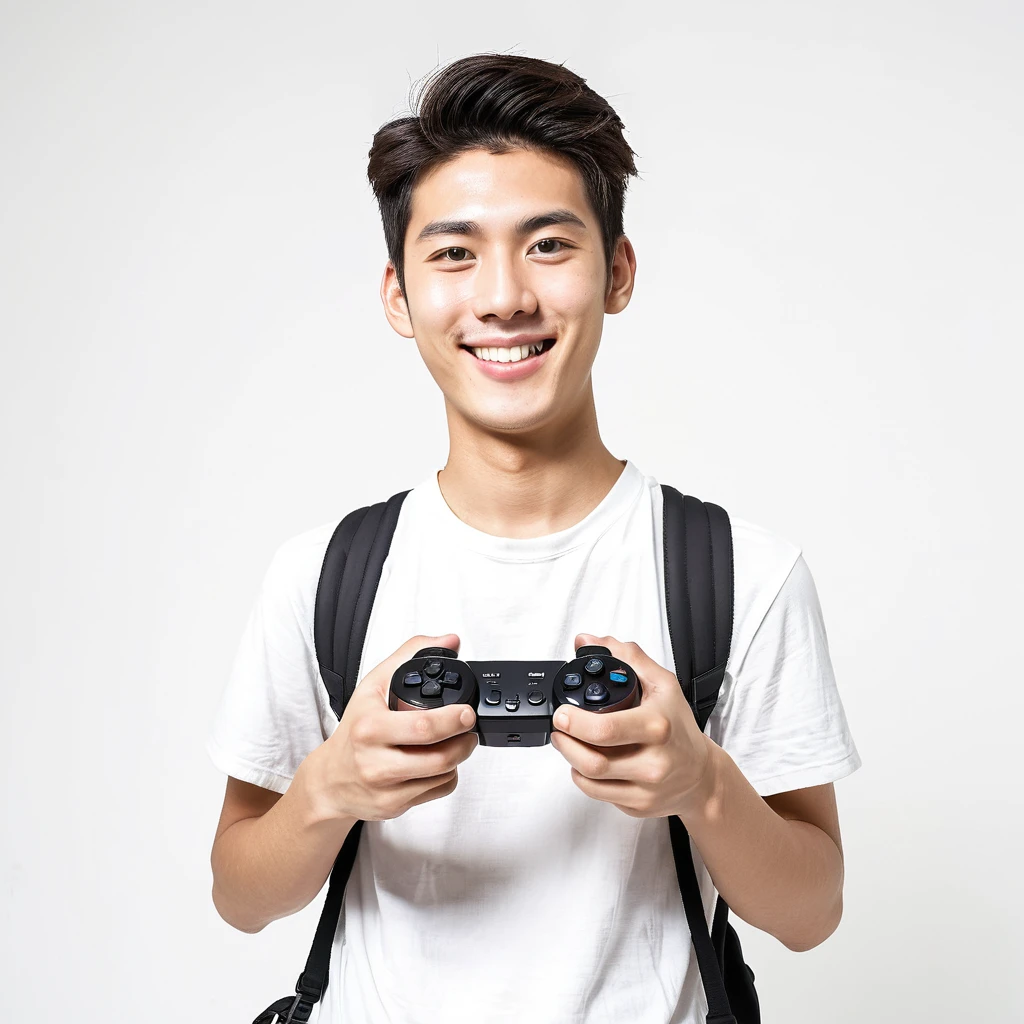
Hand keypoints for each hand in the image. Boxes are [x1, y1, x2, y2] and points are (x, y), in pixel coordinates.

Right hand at [301, 633, 477, 821]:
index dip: (452, 720)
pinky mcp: (394, 806)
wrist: (330, 778)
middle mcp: (375, 762)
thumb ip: (410, 655)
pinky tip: (440, 763)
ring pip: (442, 776)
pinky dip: (447, 776)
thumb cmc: (354, 728)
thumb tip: (449, 641)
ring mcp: (385, 789)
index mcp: (370, 728)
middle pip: (437, 758)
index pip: (422, 727)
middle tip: (469, 728)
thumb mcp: (373, 685)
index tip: (467, 712)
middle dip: (463, 742)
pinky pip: (437, 792)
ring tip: (458, 742)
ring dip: (458, 758)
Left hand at [549, 633, 713, 819]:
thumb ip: (627, 657)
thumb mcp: (662, 684)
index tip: (561, 713)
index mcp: (657, 727)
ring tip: (567, 743)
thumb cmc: (679, 727)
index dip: (574, 723)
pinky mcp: (638, 806)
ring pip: (591, 782)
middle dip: (565, 743)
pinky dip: (585, 779)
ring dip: (571, 760)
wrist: (702, 775)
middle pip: (593, 762)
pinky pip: (599, 795)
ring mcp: (645, 789)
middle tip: (559, 729)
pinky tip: (587, 763)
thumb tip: (588, 641)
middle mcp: (653, 762)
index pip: (605, 730)